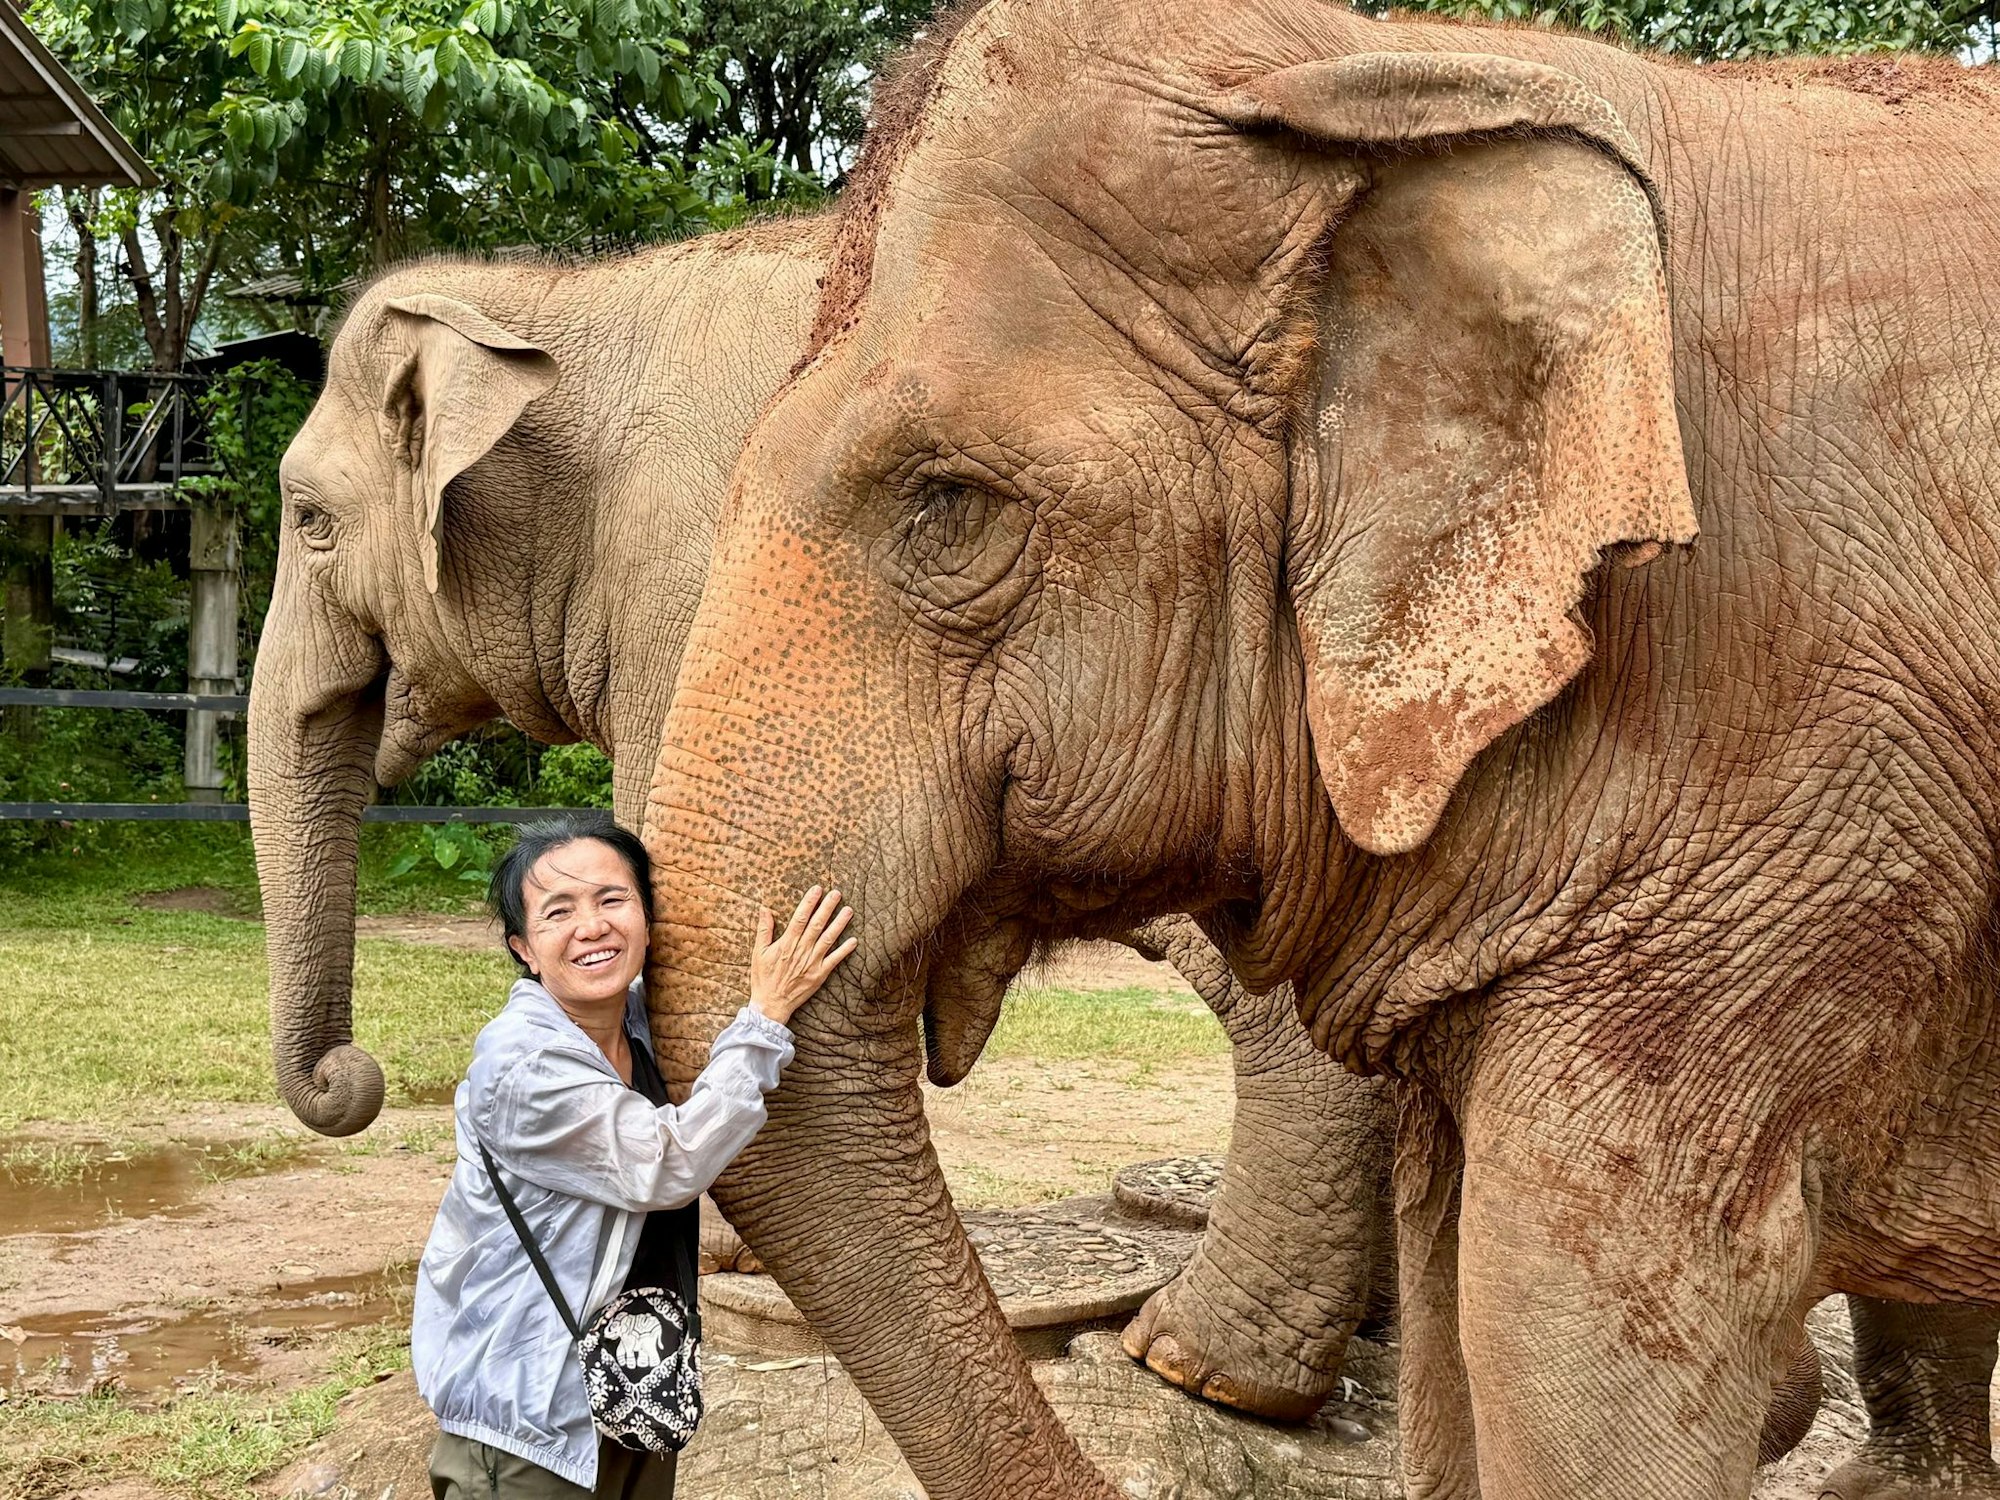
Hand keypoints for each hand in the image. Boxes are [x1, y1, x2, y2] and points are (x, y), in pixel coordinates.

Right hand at [749, 885, 856, 1026]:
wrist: (771, 1004)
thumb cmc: (763, 978)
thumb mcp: (758, 952)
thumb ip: (764, 930)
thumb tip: (764, 909)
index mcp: (786, 943)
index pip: (800, 918)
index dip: (809, 902)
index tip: (817, 889)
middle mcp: (801, 950)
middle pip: (816, 924)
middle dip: (827, 907)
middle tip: (837, 893)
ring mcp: (812, 963)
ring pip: (828, 939)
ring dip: (839, 924)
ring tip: (849, 910)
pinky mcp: (819, 975)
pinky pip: (834, 960)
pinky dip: (844, 950)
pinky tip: (854, 940)